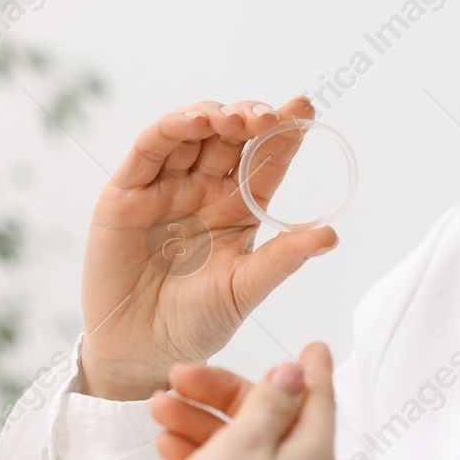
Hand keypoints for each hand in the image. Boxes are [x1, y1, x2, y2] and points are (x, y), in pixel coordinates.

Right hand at [81, 96, 338, 399]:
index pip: (265, 161)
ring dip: (214, 116)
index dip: (284, 132)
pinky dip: (171, 128)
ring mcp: (166, 187)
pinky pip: (149, 149)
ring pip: (191, 133)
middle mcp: (203, 190)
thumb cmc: (197, 323)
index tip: (304, 109)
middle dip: (252, 118)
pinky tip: (195, 122)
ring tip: (237, 120)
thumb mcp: (246, 288)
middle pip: (230, 137)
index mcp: (238, 208)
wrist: (141, 350)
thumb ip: (283, 258)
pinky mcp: (127, 191)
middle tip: (271, 118)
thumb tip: (331, 235)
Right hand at [148, 342, 338, 459]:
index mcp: (315, 458)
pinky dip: (204, 458)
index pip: (319, 400)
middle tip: (178, 377)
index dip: (311, 369)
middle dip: (225, 394)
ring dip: (204, 423)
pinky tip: (166, 447)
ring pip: (246, 449)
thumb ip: (271, 405)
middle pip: (274, 421)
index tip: (313, 345)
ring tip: (157, 410)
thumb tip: (298, 374)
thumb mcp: (244, 446)